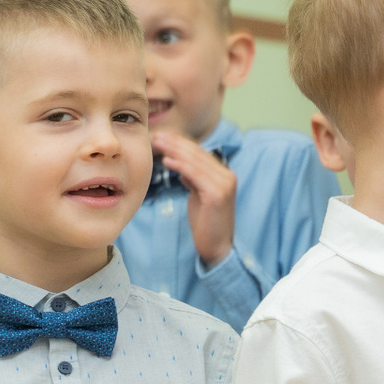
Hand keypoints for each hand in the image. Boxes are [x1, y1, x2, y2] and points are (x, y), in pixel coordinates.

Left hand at [153, 130, 237, 266]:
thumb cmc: (206, 224)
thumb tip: (182, 168)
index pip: (200, 154)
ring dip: (174, 150)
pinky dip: (180, 166)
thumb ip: (194, 180)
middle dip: (175, 143)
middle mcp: (227, 176)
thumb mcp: (199, 196)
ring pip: (195, 161)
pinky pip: (195, 175)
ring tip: (158, 143)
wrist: (217, 247)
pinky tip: (167, 161)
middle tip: (156, 135)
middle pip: (197, 154)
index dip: (181, 144)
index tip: (163, 137)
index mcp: (224, 175)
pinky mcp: (217, 194)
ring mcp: (224, 184)